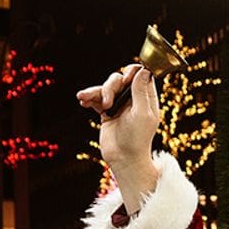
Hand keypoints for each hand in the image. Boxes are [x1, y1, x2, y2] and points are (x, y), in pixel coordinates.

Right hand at [76, 64, 160, 213]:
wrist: (123, 159)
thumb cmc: (137, 139)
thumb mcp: (142, 113)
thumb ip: (141, 91)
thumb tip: (143, 70)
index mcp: (146, 98)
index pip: (141, 75)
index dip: (132, 72)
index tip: (126, 79)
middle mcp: (133, 100)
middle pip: (120, 79)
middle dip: (110, 86)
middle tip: (107, 101)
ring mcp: (120, 105)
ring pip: (107, 88)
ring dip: (96, 91)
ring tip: (85, 99)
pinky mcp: (107, 112)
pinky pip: (97, 99)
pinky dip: (89, 97)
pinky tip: (82, 100)